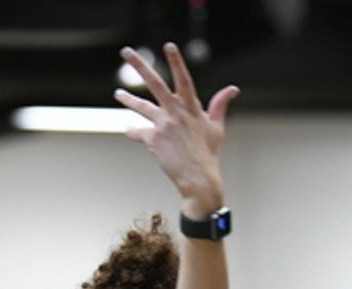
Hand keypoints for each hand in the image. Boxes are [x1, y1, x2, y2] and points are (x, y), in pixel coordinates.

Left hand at [114, 43, 238, 214]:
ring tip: (118, 93)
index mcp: (192, 107)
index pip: (183, 78)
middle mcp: (176, 112)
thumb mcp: (216, 127)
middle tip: (126, 52)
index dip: (176, 61)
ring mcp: (164, 125)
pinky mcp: (154, 139)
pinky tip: (129, 130)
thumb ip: (220, 105)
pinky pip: (139, 132)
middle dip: (140, 66)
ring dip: (129, 99)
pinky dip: (134, 132)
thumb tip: (233, 88)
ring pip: (142, 106)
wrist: (198, 178)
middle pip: (155, 83)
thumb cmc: (208, 153)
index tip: (168, 46)